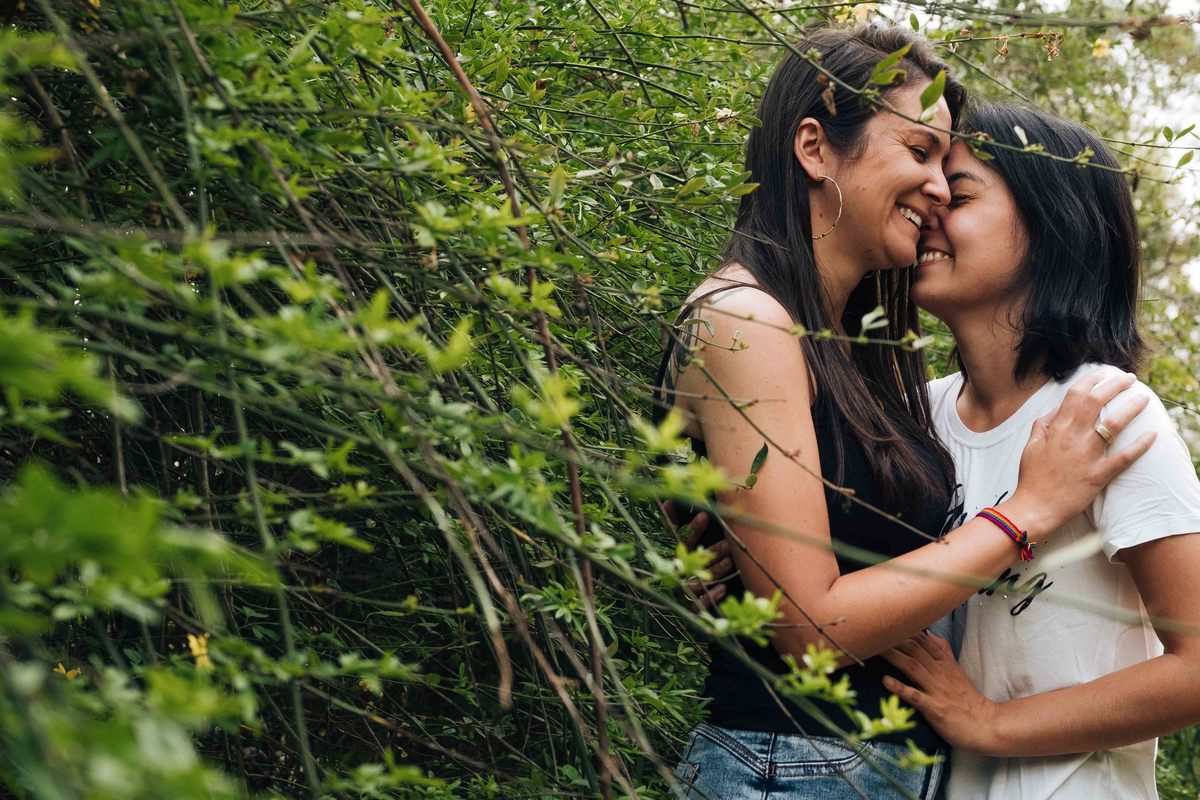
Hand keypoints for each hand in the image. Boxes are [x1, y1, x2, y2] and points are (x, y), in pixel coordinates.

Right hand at [662, 500, 734, 610]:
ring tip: (729, 562)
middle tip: (727, 544)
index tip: (705, 516)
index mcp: (676, 556)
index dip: (693, 529)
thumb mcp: (679, 547)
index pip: (684, 540)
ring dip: (715, 571)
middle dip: (711, 552)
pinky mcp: (689, 607)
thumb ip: (672, 524)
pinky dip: (710, 596)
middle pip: (694, 561)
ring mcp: (683, 591)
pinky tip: (722, 588)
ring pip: (699, 581)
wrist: (677, 602)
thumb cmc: (681, 569)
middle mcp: (678, 573)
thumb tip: (668, 501)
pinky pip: (698, 604)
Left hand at [880, 631, 999, 753]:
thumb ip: (943, 652)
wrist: (986, 725)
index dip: (904, 629)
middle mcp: (939, 673)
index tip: (887, 620)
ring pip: (912, 667)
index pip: (922, 641)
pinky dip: (900, 688)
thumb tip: (929, 634)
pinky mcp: (934, 709)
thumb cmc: (967, 699)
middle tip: (874, 630)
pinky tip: (885, 681)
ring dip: (893, 656)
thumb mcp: (957, 671)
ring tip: (874, 648)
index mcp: (944, 663)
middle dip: (893, 638)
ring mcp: (937, 690)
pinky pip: (915, 696)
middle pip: (914, 650)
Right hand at [1006, 369, 1155, 539]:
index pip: (1076, 394)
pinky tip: (1151, 435)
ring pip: (1114, 424)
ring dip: (1131, 408)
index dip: (1092, 379)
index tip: (1103, 373)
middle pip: (1097, 402)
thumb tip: (1059, 407)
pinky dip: (1139, 446)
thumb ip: (1044, 423)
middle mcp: (1073, 437)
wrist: (1035, 506)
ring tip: (1144, 398)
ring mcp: (1087, 455)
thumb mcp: (1031, 444)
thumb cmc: (1032, 476)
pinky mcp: (1098, 474)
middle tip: (1129, 378)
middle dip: (1116, 385)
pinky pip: (1123, 457)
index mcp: (1056, 428)